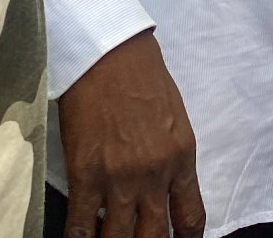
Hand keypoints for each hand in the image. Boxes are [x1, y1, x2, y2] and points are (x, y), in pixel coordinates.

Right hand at [57, 30, 204, 237]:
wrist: (110, 53)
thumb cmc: (143, 76)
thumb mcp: (173, 119)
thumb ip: (170, 158)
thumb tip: (161, 189)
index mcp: (181, 159)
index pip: (190, 218)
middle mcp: (154, 176)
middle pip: (154, 237)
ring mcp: (120, 179)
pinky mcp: (86, 176)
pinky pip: (82, 228)